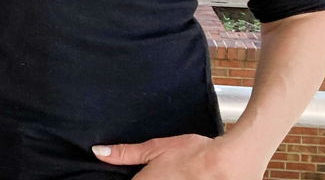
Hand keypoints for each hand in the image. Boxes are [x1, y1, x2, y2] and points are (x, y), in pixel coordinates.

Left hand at [92, 133, 264, 179]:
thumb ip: (125, 153)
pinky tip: (180, 176)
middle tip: (160, 170)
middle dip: (146, 178)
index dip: (127, 179)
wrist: (226, 165)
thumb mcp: (155, 147)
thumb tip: (98, 152)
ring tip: (172, 173)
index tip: (133, 174)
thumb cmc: (191, 153)